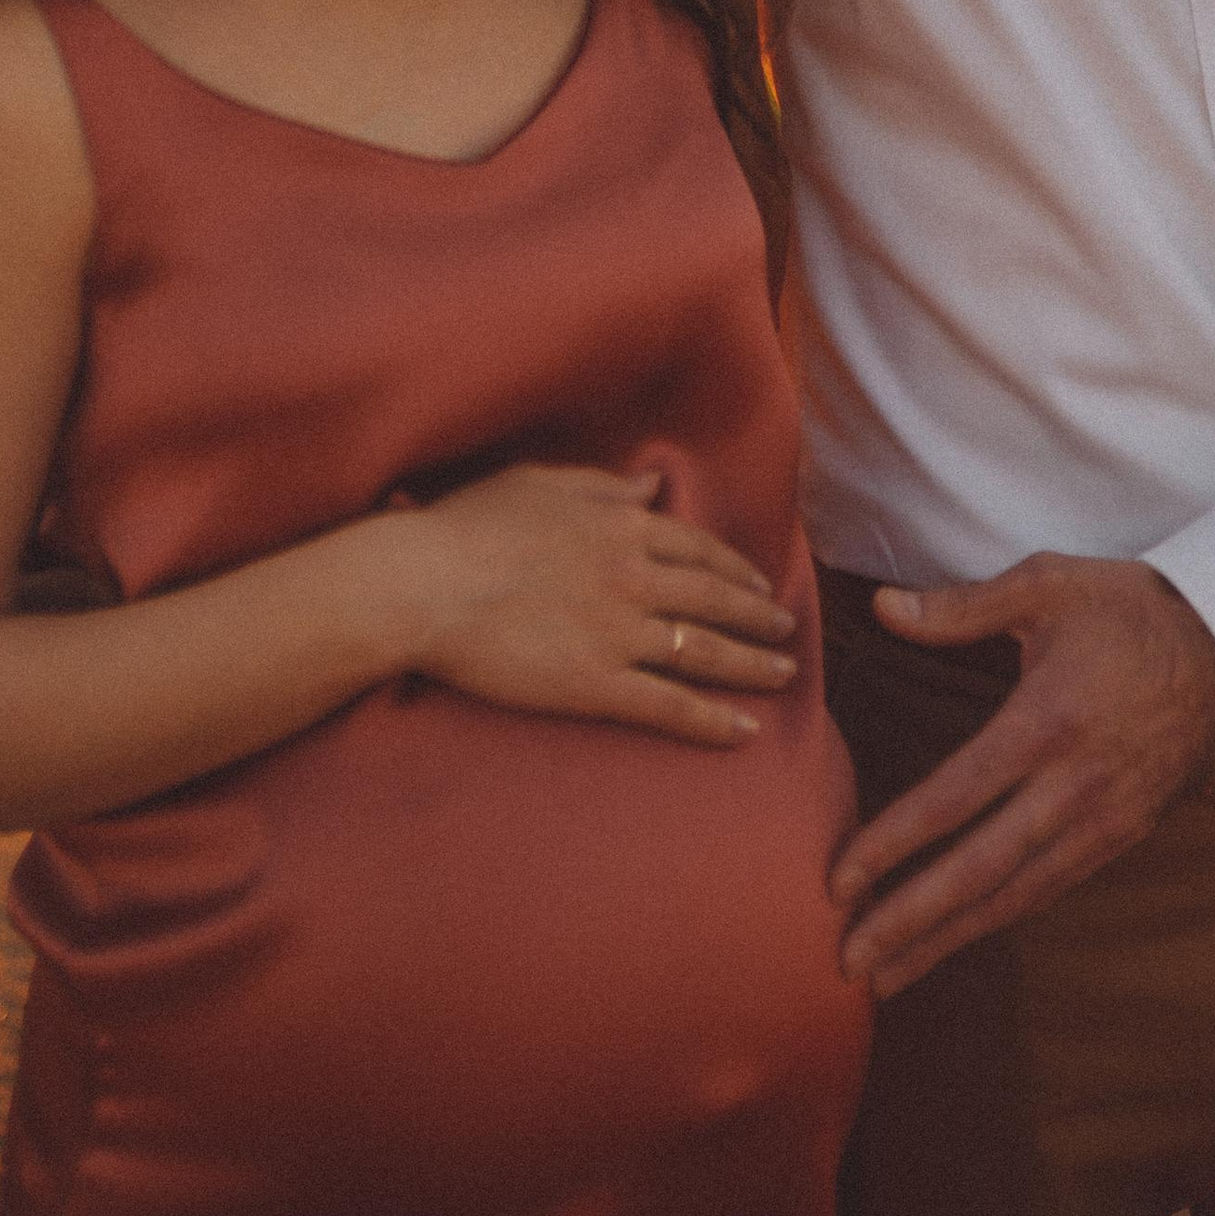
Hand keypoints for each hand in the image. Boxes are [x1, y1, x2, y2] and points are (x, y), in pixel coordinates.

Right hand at [386, 465, 796, 747]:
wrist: (427, 583)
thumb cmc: (471, 526)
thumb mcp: (542, 484)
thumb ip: (605, 486)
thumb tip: (652, 484)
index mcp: (621, 526)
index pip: (698, 549)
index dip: (736, 568)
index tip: (760, 583)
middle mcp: (634, 576)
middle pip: (716, 599)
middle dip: (759, 617)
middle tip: (787, 632)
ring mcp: (619, 632)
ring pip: (705, 652)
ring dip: (752, 666)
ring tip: (783, 675)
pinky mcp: (597, 684)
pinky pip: (668, 706)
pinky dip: (712, 720)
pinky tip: (744, 731)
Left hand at [830, 555, 1214, 993]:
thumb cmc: (1134, 607)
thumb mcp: (1048, 585)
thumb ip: (960, 607)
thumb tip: (880, 609)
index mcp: (1047, 722)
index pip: (954, 799)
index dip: (893, 846)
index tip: (838, 881)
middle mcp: (1074, 787)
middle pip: (980, 872)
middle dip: (910, 922)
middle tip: (848, 964)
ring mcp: (1106, 820)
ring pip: (1016, 896)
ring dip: (948, 939)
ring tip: (889, 977)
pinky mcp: (1126, 835)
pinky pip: (1051, 887)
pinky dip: (999, 918)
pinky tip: (958, 936)